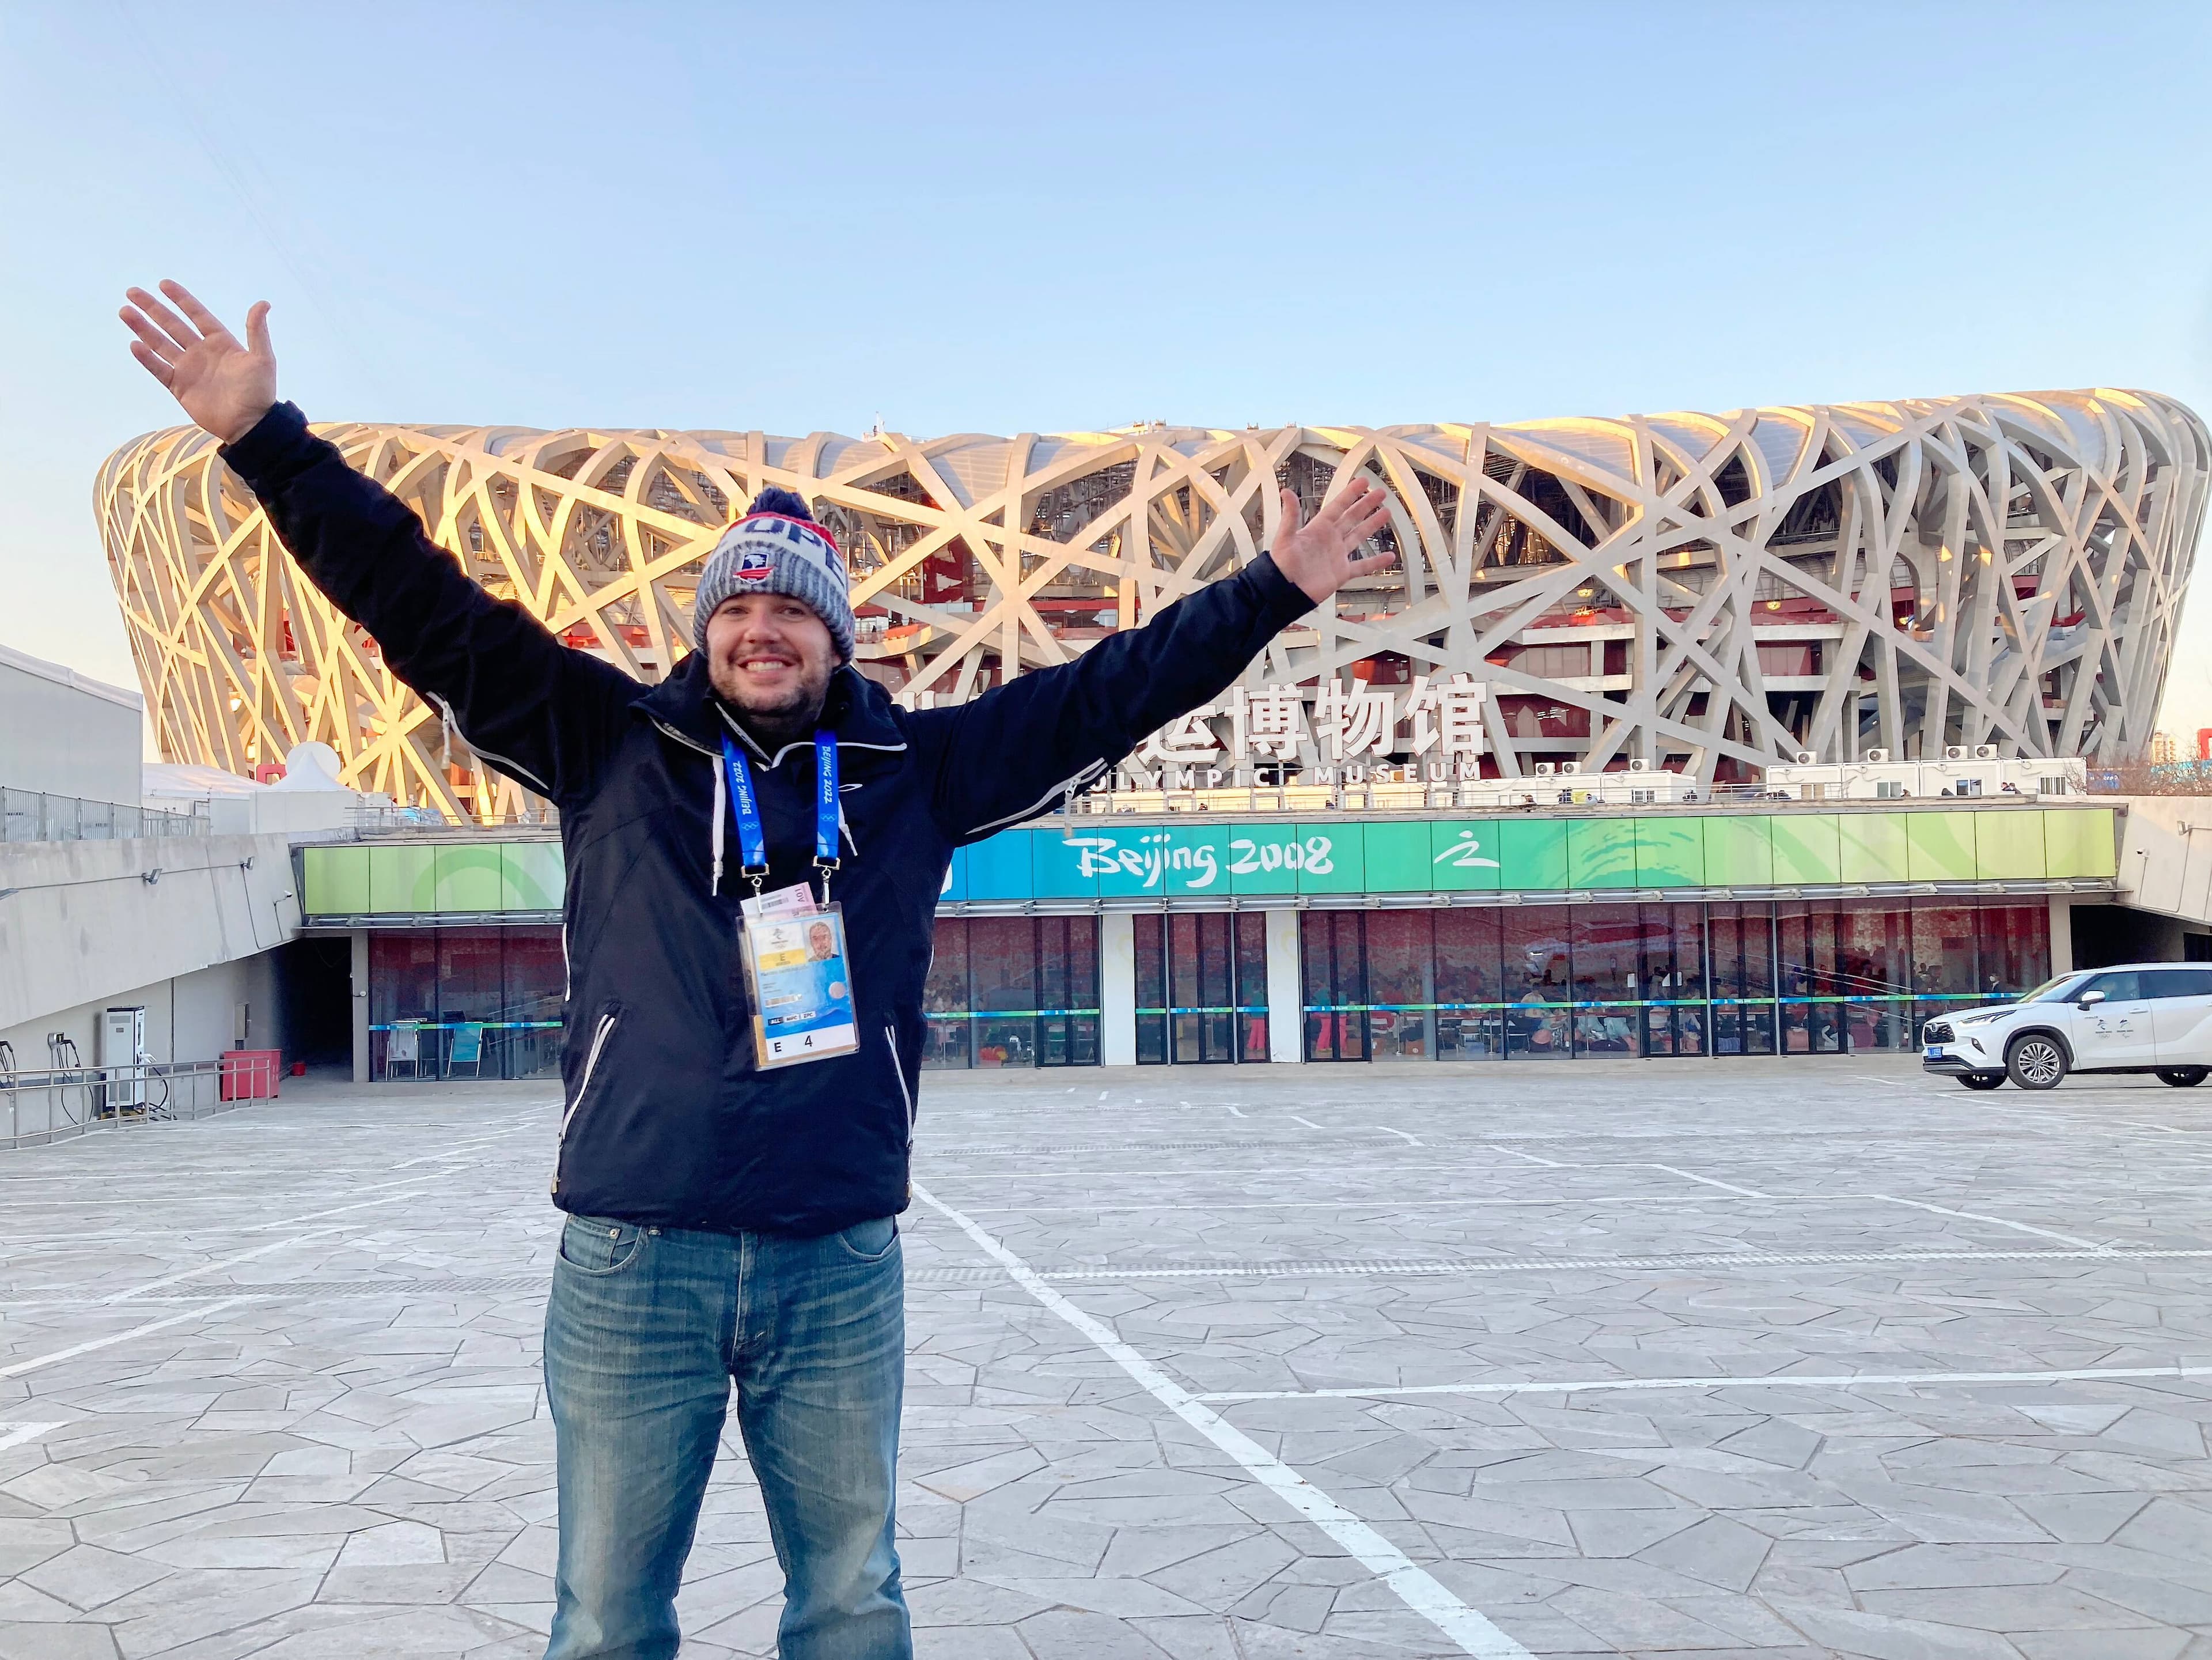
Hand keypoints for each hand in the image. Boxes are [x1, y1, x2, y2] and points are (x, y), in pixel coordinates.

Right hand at [120, 281, 275, 444]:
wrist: (250, 425)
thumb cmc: (259, 392)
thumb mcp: (263, 359)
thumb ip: (257, 331)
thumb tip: (263, 303)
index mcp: (221, 342)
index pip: (197, 315)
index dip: (182, 300)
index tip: (163, 284)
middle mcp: (201, 352)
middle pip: (172, 325)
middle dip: (153, 309)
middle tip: (133, 292)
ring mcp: (189, 369)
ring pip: (161, 344)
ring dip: (143, 328)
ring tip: (125, 312)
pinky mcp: (180, 387)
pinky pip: (159, 370)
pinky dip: (147, 359)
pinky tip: (134, 345)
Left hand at [1267, 479, 1396, 602]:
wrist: (1285, 591)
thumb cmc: (1282, 566)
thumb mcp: (1285, 537)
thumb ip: (1290, 515)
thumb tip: (1286, 492)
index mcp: (1318, 529)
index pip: (1338, 506)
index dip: (1351, 494)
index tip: (1363, 482)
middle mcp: (1330, 540)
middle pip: (1352, 518)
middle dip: (1366, 505)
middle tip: (1380, 494)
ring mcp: (1337, 555)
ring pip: (1359, 536)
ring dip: (1372, 525)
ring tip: (1386, 514)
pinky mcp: (1341, 573)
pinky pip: (1363, 566)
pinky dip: (1376, 562)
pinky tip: (1388, 557)